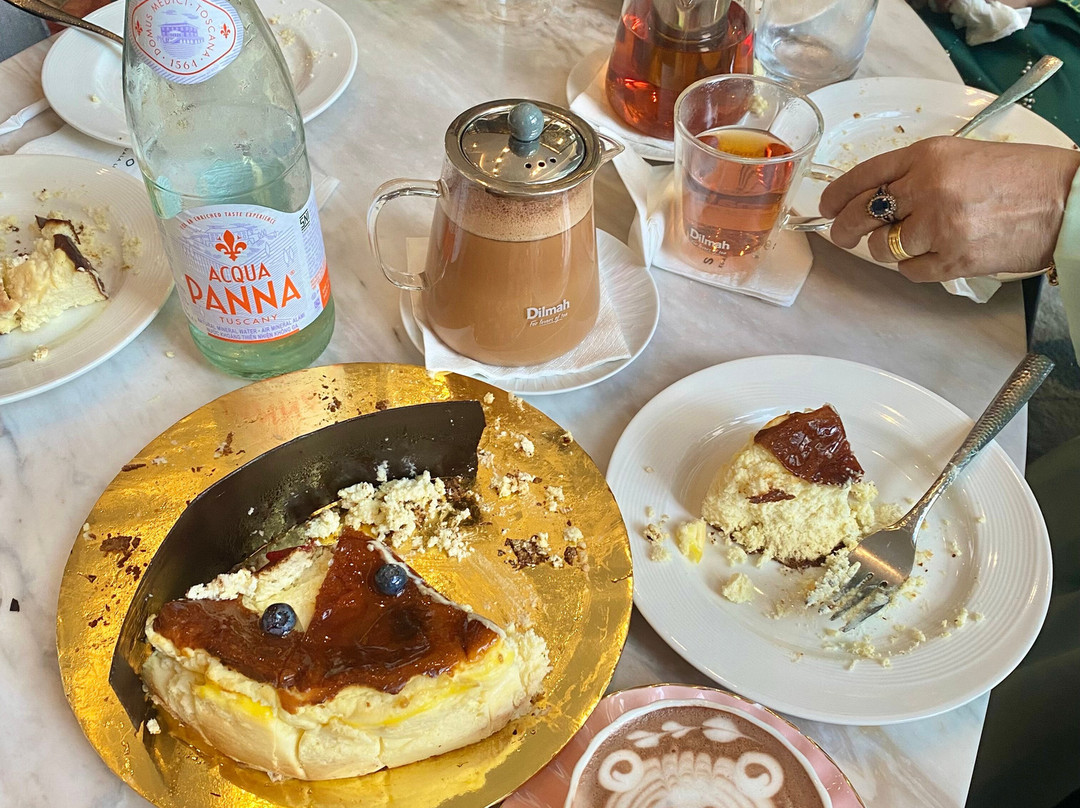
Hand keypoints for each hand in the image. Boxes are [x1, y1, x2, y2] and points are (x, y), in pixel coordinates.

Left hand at [820, 137, 1079, 281]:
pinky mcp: (952, 259)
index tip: (825, 207)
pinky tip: (935, 254)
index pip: (862, 176)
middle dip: (843, 229)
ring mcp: (939, 226)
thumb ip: (916, 173)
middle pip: (860, 215)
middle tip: (843, 235)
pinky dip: (915, 267)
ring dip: (888, 249)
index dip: (836, 195)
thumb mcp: (962, 156)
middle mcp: (928, 188)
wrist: (1068, 200)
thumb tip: (871, 198)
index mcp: (928, 155)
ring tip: (915, 239)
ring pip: (881, 248)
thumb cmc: (1020, 176)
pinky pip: (909, 271)